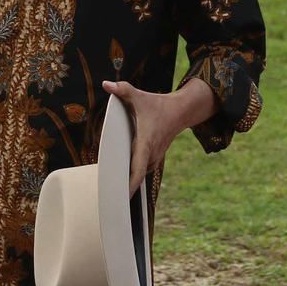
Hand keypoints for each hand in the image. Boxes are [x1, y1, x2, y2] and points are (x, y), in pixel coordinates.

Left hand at [103, 79, 214, 196]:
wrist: (181, 111)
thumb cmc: (158, 105)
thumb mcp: (140, 97)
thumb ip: (123, 90)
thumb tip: (106, 84)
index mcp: (145, 142)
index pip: (137, 169)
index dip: (129, 184)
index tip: (120, 197)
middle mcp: (150, 154)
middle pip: (135, 176)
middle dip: (122, 188)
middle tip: (106, 201)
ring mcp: (153, 158)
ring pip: (137, 174)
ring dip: (126, 183)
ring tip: (109, 196)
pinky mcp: (153, 159)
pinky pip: (140, 171)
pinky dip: (131, 177)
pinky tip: (119, 182)